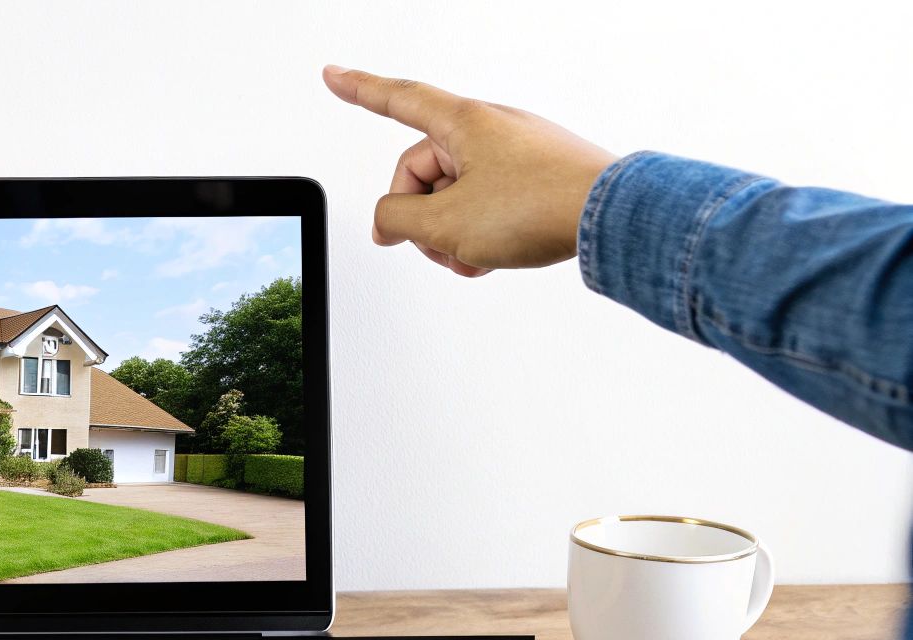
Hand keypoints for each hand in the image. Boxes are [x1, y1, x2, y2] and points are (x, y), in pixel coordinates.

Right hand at [322, 66, 616, 276]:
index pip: (396, 100)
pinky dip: (481, 231)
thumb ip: (396, 218)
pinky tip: (492, 256)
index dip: (358, 90)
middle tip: (433, 247)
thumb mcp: (443, 222)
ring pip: (455, 193)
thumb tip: (388, 220)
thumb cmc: (539, 206)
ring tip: (473, 257)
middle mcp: (489, 128)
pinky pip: (488, 200)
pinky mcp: (538, 175)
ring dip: (452, 232)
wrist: (611, 218)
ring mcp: (516, 151)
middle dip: (420, 216)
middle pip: (423, 170)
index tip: (333, 76)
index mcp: (461, 122)